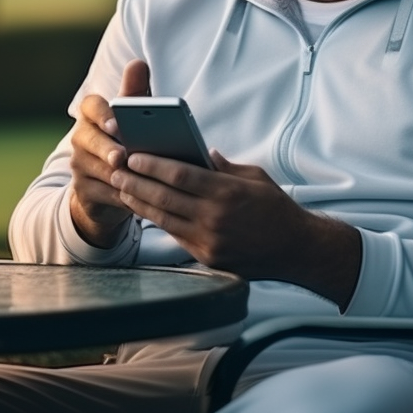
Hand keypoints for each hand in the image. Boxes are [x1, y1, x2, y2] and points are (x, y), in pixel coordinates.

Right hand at [66, 59, 150, 247]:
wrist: (109, 184)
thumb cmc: (127, 140)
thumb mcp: (132, 118)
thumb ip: (135, 93)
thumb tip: (138, 63)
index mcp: (91, 115)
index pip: (90, 106)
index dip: (102, 115)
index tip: (116, 124)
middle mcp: (80, 138)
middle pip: (89, 140)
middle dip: (106, 148)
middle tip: (121, 156)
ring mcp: (78, 165)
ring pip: (96, 169)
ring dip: (118, 175)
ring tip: (137, 180)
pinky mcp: (83, 191)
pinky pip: (102, 194)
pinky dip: (121, 196)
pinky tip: (138, 198)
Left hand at [110, 150, 362, 308]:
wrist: (296, 249)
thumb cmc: (275, 208)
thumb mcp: (254, 178)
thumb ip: (223, 167)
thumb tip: (200, 154)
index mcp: (227, 192)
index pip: (179, 175)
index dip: (152, 165)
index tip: (133, 155)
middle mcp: (215, 217)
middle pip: (164, 197)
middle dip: (136, 182)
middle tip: (116, 170)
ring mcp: (210, 241)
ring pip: (163, 219)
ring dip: (139, 203)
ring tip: (123, 189)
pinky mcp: (208, 258)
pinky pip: (176, 236)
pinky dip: (158, 221)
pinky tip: (145, 210)